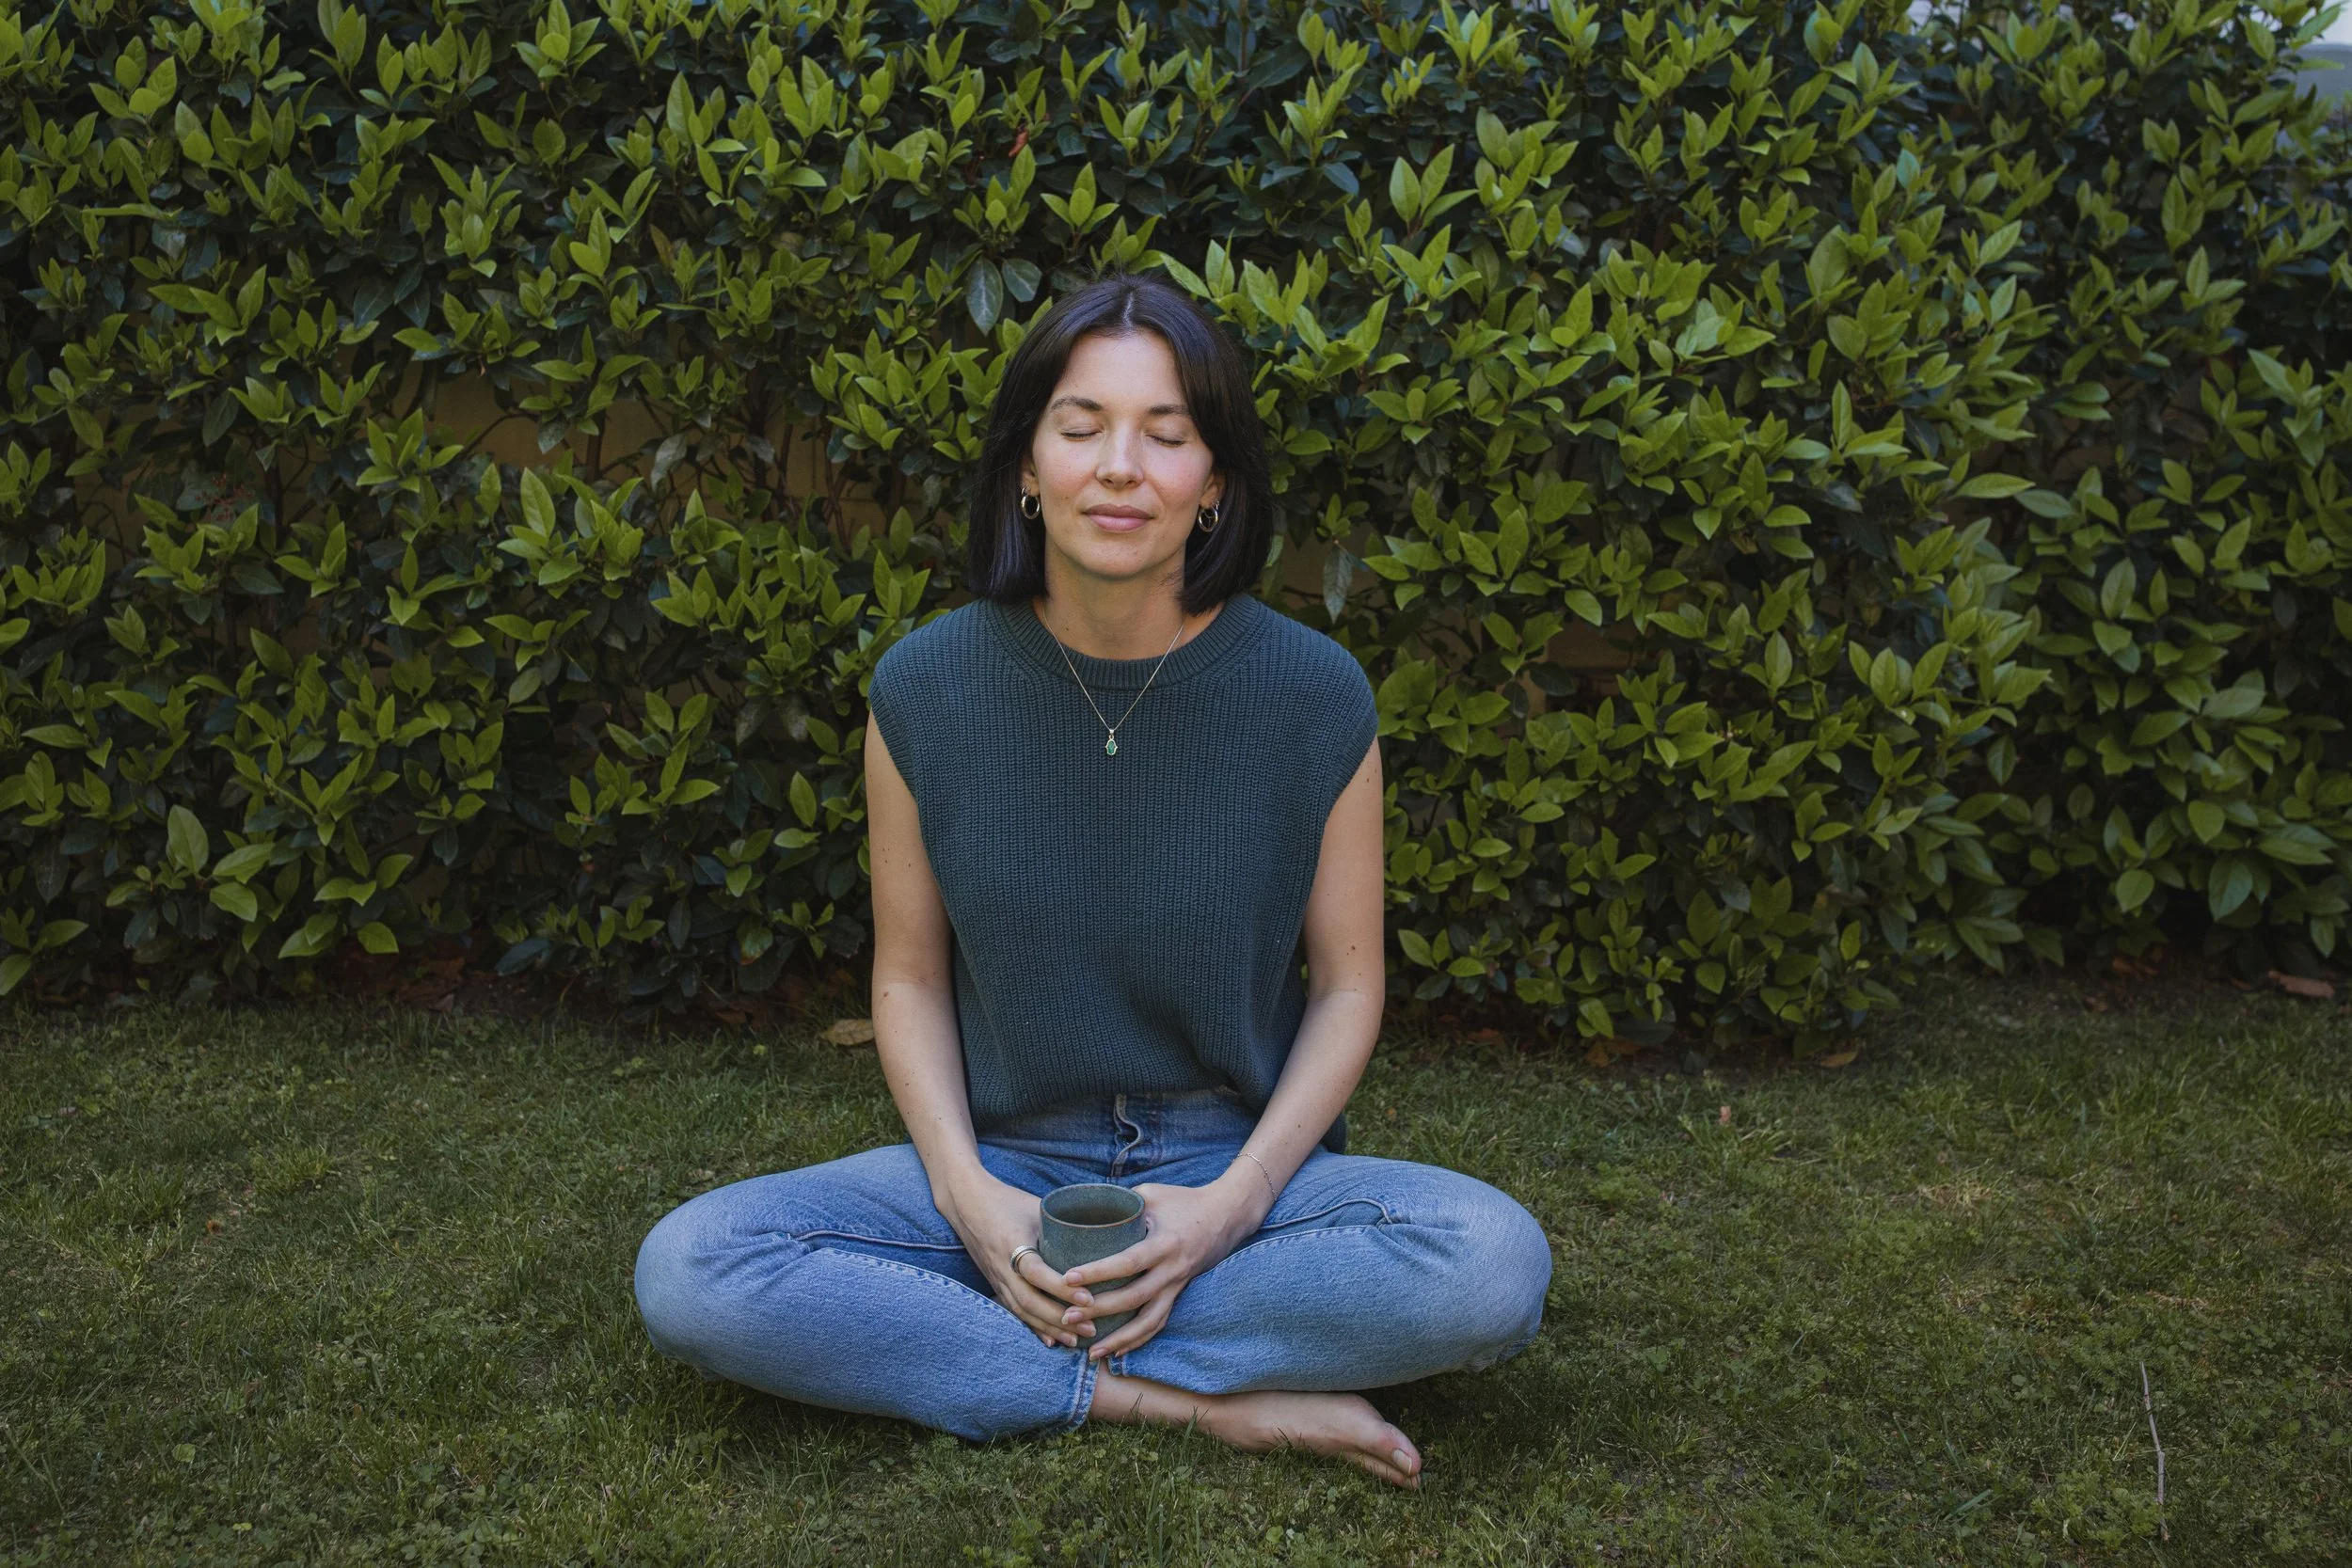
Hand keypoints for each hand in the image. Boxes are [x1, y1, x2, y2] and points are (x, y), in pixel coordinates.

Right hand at [936, 1172, 1091, 1349]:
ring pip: (1022, 1311)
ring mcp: (996, 1278)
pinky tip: (1051, 1340)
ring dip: (1050, 1327)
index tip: (1088, 1299)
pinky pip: (1014, 1310)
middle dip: (1061, 1318)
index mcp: (1012, 1243)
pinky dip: (1033, 1327)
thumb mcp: (1036, 1208)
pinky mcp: (995, 1284)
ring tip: (1076, 1340)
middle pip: (1029, 1300)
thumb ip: (1061, 1227)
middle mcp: (1001, 1266)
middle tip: (1091, 1328)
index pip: (1037, 1273)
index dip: (1062, 1288)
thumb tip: (1099, 1239)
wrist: (966, 1202)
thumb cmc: (1007, 1200)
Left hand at [1057, 1172, 1267, 1360]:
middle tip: (1067, 1317)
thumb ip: (1121, 1203)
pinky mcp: (1179, 1293)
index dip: (1098, 1272)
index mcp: (1165, 1243)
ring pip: (1149, 1321)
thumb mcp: (1152, 1194)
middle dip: (1099, 1311)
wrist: (1226, 1214)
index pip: (1127, 1262)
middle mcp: (1172, 1269)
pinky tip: (1116, 1351)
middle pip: (1133, 1299)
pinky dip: (1138, 1340)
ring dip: (1119, 1339)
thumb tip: (1085, 1208)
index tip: (1068, 1278)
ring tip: (1090, 1352)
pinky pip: (1159, 1322)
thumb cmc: (1184, 1200)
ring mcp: (1177, 1285)